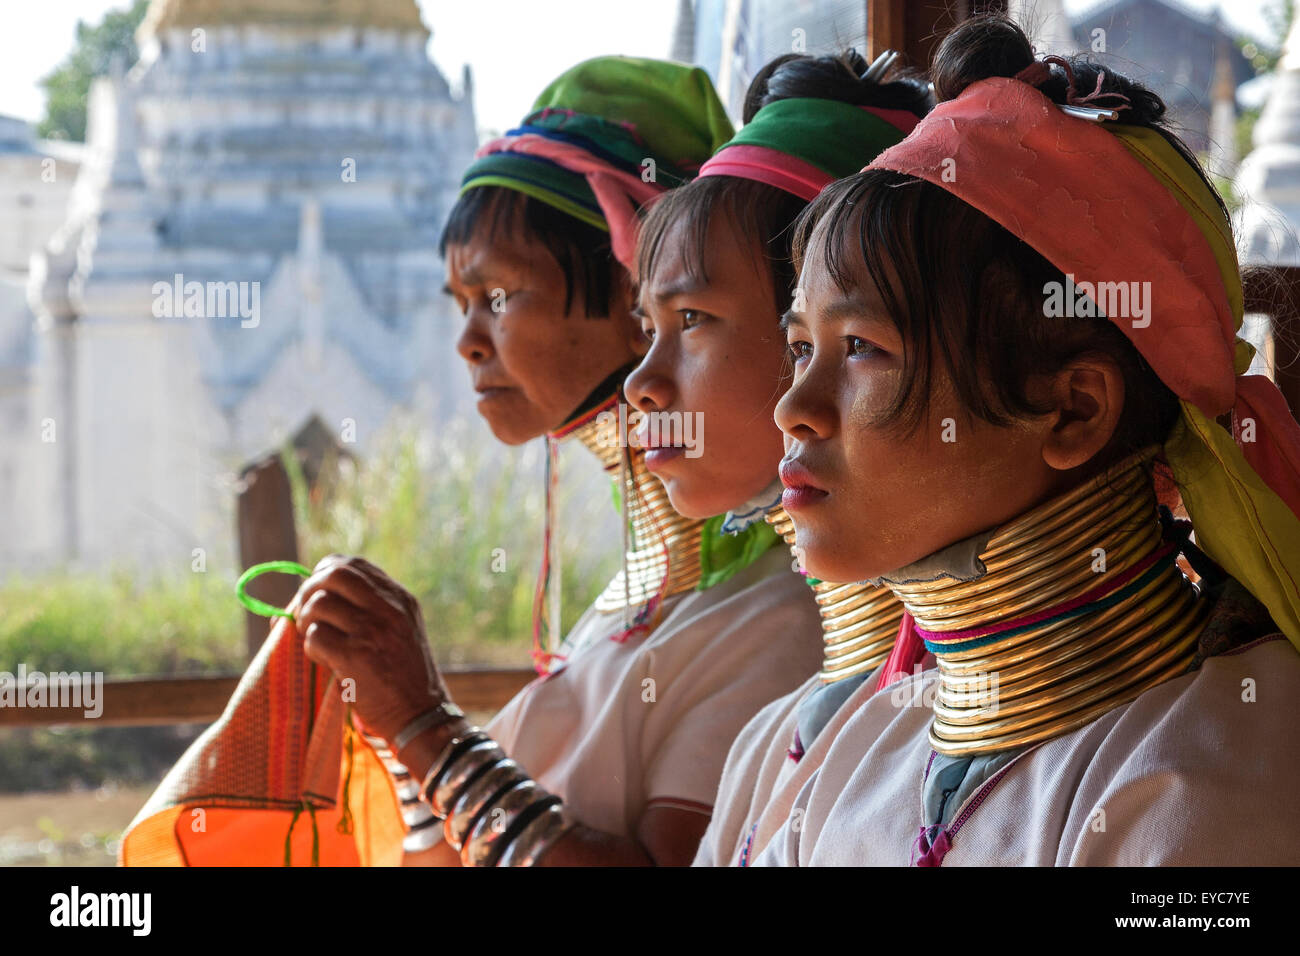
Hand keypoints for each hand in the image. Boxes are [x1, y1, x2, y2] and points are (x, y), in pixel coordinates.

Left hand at [296, 554, 448, 742]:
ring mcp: (373, 631)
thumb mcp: (400, 630)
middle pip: (333, 574)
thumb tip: (311, 595)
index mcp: (401, 599)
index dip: (326, 572)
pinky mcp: (355, 657)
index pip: (353, 564)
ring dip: (305, 621)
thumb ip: (370, 609)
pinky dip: (310, 648)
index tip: (318, 591)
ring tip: (314, 639)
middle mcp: (389, 609)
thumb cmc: (404, 677)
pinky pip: (315, 636)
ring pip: (319, 604)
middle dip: (309, 590)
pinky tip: (323, 659)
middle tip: (306, 614)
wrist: (421, 715)